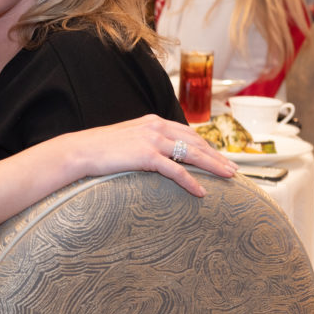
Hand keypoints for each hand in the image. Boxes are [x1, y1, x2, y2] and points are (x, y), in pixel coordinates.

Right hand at [51, 114, 236, 196]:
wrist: (80, 150)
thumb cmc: (100, 148)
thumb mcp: (127, 138)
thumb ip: (145, 141)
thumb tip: (158, 154)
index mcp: (152, 121)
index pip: (187, 132)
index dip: (206, 145)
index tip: (219, 156)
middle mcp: (155, 127)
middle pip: (195, 141)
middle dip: (216, 155)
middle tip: (232, 169)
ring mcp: (151, 140)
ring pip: (191, 153)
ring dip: (213, 166)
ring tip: (228, 177)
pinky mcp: (146, 156)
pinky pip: (175, 170)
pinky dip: (190, 181)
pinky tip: (200, 191)